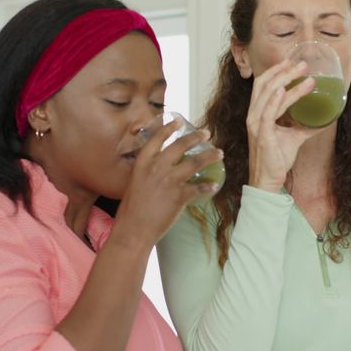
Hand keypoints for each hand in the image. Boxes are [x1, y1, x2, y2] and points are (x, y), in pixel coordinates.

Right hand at [110, 119, 222, 248]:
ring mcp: (169, 181)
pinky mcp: (179, 196)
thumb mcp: (135, 183)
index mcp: (143, 163)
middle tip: (206, 133)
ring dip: (210, 156)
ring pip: (195, 162)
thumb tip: (158, 168)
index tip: (179, 120)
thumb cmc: (131, 209)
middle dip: (196, 137)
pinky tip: (214, 186)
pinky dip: (207, 187)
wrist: (133, 229)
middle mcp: (156, 168)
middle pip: (180, 146)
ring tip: (219, 153)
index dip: (169, 128)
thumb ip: (147, 172)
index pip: (157, 139)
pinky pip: (198, 188)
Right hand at [246, 59, 328, 191]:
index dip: (276, 71)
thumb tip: (323, 120)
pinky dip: (275, 100)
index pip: (263, 85)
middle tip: (303, 64)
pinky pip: (267, 114)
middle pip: (265, 84)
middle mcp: (254, 115)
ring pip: (269, 95)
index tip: (292, 61)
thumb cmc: (276, 159)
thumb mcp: (294, 138)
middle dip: (284, 71)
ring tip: (305, 75)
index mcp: (259, 113)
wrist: (268, 180)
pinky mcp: (262, 135)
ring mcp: (256, 124)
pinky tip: (284, 90)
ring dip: (287, 82)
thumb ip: (305, 127)